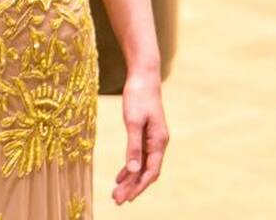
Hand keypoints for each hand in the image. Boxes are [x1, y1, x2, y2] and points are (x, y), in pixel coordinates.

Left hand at [112, 70, 168, 204]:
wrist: (143, 76)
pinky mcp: (145, 133)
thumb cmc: (138, 96)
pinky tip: (120, 176)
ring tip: (116, 192)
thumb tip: (133, 170)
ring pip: (142, 165)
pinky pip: (139, 156)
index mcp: (159, 141)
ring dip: (130, 179)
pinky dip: (130, 167)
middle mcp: (159, 143)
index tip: (126, 198)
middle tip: (117, 200)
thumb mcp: (132, 121)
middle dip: (133, 187)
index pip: (151, 171)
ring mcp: (153, 139)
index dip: (139, 186)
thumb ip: (133, 146)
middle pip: (146, 171)